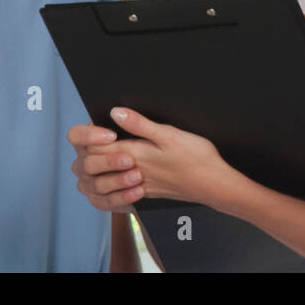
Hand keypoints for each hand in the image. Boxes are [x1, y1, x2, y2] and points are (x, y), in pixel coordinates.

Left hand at [68, 109, 240, 211]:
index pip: (98, 148)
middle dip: (90, 153)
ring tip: (101, 155)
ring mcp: (140, 184)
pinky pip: (123, 188)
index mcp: (136, 154)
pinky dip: (116, 180)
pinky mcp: (149, 191)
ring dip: (101, 168)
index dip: (90, 136)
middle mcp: (133, 171)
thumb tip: (116, 112)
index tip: (93, 125)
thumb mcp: (169, 134)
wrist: (214, 185)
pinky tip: (121, 172)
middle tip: (92, 138)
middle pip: (98, 165)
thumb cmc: (197, 158)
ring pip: (109, 178)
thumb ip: (140, 124)